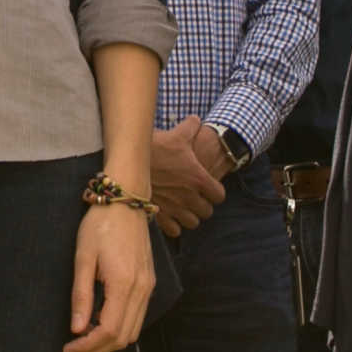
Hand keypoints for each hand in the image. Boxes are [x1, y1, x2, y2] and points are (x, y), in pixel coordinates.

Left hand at [67, 204, 154, 351]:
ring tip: (84, 337)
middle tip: (74, 348)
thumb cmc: (101, 225)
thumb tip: (77, 329)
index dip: (88, 346)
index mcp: (124, 283)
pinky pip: (137, 317)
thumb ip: (81, 295)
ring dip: (109, 341)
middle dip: (97, 349)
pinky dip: (119, 328)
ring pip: (133, 332)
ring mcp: (148, 287)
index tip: (68, 348)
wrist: (125, 201)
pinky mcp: (149, 283)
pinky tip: (100, 321)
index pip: (109, 331)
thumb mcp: (83, 258)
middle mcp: (142, 289)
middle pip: (123, 338)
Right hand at [151, 117, 226, 232]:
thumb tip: (196, 120)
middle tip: (195, 197)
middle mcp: (189, 197)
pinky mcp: (159, 215)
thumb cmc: (157, 146)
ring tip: (184, 207)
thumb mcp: (177, 134)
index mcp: (198, 179)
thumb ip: (191, 128)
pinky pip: (175, 231)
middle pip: (207, 211)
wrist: (132, 159)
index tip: (209, 187)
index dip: (215, 191)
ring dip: (190, 216)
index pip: (219, 196)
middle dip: (203, 204)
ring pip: (192, 223)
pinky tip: (170, 214)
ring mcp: (174, 208)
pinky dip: (174, 225)